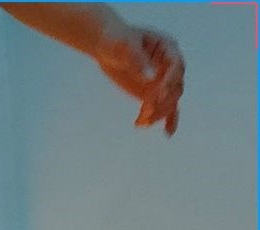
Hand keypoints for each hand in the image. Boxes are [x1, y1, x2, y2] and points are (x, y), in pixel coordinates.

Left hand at [93, 21, 184, 135]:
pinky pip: (167, 108)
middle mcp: (169, 66)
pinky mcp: (155, 93)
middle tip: (146, 111)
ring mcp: (163, 81)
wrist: (108, 48)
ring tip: (141, 121)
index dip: (170, 81)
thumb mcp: (124, 46)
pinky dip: (169, 121)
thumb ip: (137, 61)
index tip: (158, 93)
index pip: (176, 66)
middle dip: (162, 101)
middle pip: (175, 87)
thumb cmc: (116, 40)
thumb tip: (151, 79)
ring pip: (169, 101)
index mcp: (167, 48)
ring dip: (158, 113)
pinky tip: (168, 134)